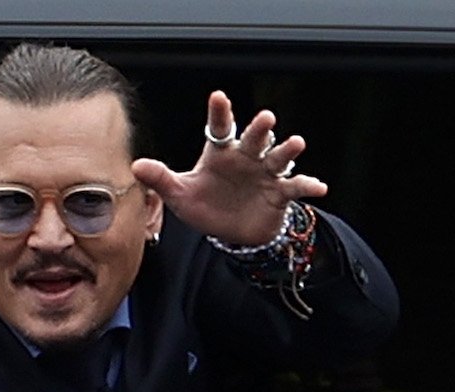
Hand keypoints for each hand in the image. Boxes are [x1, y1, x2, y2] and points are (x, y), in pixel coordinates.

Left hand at [132, 90, 329, 244]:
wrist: (232, 232)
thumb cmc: (207, 206)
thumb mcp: (180, 196)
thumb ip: (161, 180)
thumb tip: (135, 166)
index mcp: (221, 154)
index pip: (219, 129)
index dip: (219, 113)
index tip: (218, 97)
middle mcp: (246, 158)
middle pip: (254, 139)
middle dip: (260, 129)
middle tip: (265, 119)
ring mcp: (265, 174)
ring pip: (278, 158)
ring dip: (288, 150)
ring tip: (296, 144)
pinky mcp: (280, 194)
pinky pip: (296, 187)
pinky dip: (308, 186)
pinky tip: (319, 186)